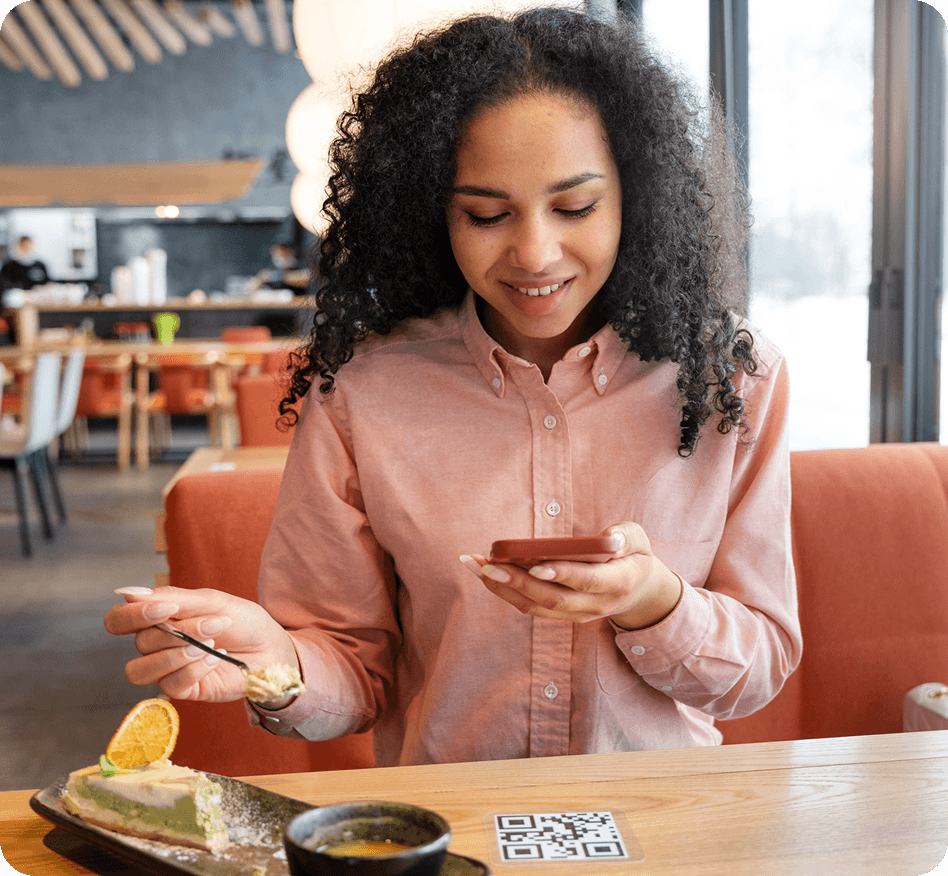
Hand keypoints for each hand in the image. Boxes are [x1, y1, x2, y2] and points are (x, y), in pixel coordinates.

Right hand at [104, 586, 299, 702]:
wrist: (270, 648)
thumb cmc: (242, 621)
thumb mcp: (211, 601)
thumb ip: (171, 598)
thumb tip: (127, 592)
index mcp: (159, 618)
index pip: (119, 620)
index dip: (132, 616)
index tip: (165, 610)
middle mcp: (157, 644)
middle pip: (138, 642)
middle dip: (178, 632)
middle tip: (212, 624)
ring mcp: (167, 669)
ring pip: (141, 670)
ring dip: (178, 654)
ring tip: (212, 644)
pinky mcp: (182, 689)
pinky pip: (169, 684)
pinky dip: (194, 669)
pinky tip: (215, 659)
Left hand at [460, 523, 681, 628]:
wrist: (638, 592)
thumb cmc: (633, 556)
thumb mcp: (640, 541)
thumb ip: (626, 537)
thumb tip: (607, 539)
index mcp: (618, 583)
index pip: (587, 581)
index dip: (561, 574)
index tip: (535, 565)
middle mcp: (595, 605)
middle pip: (552, 599)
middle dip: (518, 583)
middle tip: (489, 566)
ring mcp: (577, 614)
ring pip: (535, 607)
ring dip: (502, 588)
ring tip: (475, 566)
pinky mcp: (561, 615)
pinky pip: (530, 606)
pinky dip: (505, 591)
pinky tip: (484, 572)